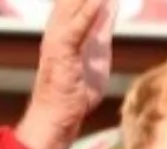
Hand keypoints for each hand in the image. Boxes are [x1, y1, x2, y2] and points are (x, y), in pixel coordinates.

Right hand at [14, 0, 113, 148]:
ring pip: (72, 5)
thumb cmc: (74, 93)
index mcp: (66, 28)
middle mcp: (58, 29)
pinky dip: (87, 13)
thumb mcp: (97, 56)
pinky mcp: (59, 53)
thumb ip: (101, 30)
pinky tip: (101, 1)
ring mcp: (56, 40)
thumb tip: (109, 6)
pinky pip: (74, 28)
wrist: (58, 119)